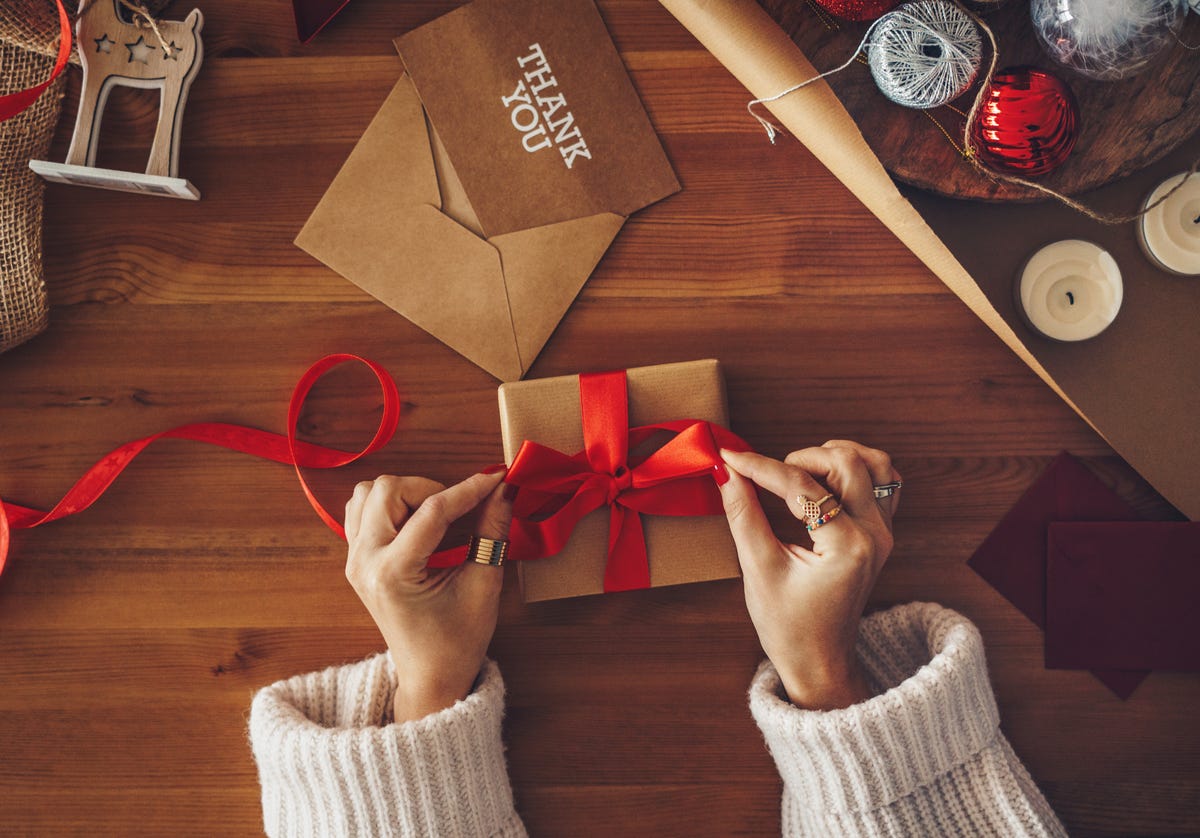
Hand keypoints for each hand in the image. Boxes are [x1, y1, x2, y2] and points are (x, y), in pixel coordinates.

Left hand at [343, 471, 512, 721]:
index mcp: (394, 573)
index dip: (469, 489)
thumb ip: (492, 531)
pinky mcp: (355, 559)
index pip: (432, 511)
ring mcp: (355, 560)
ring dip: (406, 494)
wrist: (429, 676)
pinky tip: (415, 523)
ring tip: (434, 517)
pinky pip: (361, 510)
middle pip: (389, 490)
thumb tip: (504, 489)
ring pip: (369, 493)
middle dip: (430, 489)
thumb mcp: (483, 585)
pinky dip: (388, 505)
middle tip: (459, 510)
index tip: (497, 478)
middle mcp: (365, 562)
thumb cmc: (458, 640)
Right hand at [718, 441, 899, 709]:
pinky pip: (883, 482)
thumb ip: (743, 515)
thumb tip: (727, 473)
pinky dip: (856, 469)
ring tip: (798, 472)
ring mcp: (884, 532)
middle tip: (766, 474)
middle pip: (846, 461)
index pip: (801, 486)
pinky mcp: (882, 532)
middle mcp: (874, 535)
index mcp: (846, 547)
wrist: (820, 660)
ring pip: (872, 463)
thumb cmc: (789, 626)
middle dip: (800, 458)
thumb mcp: (759, 570)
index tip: (730, 457)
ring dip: (833, 456)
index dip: (760, 467)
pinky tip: (825, 480)